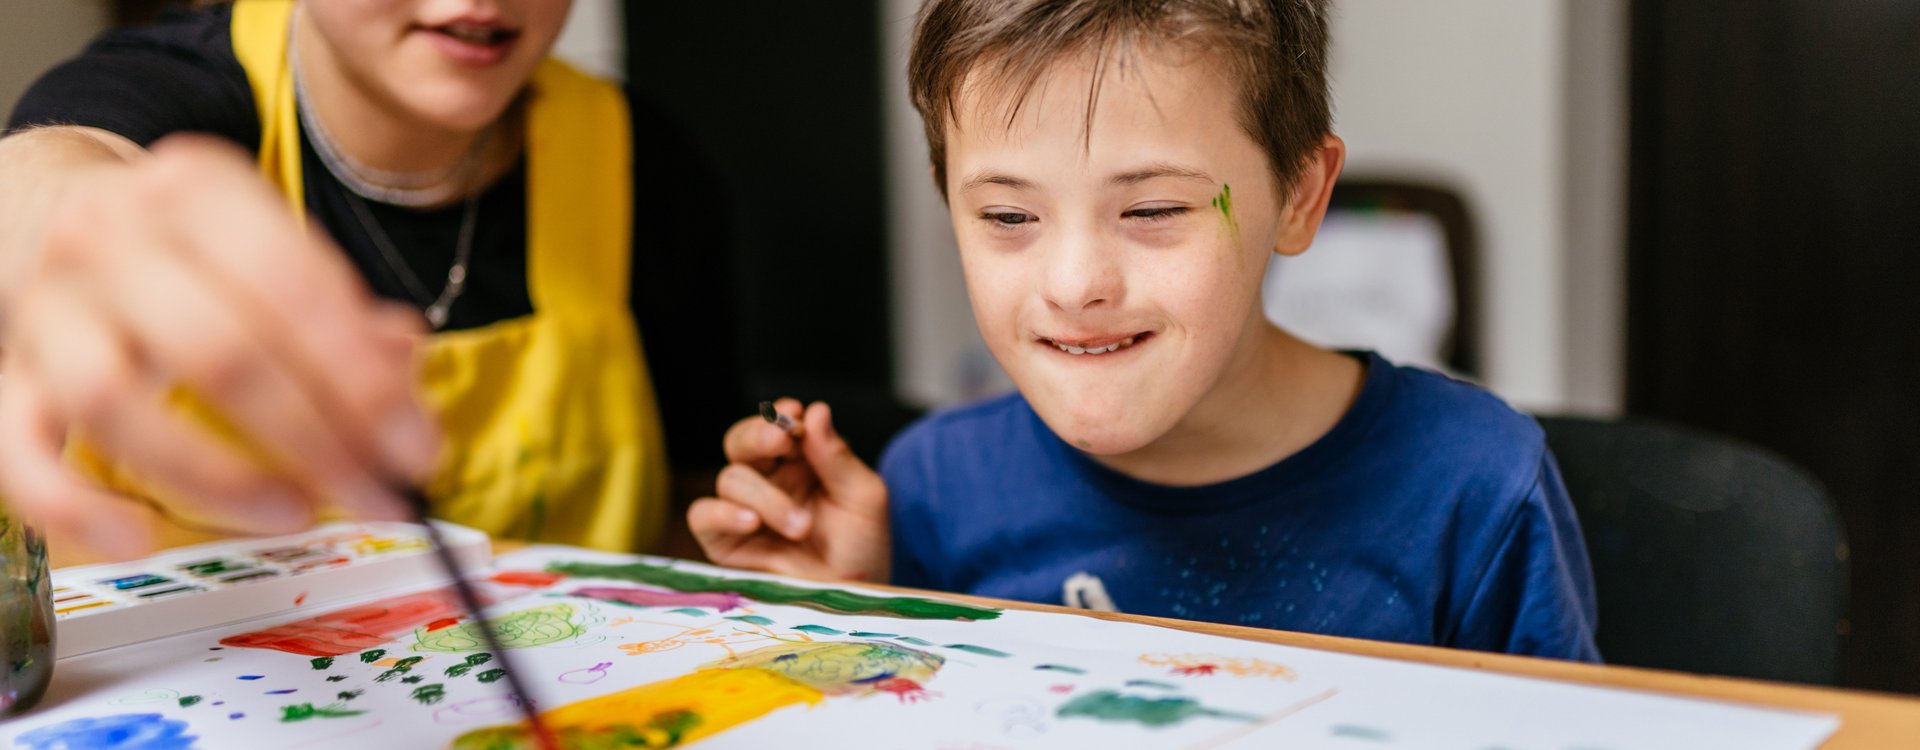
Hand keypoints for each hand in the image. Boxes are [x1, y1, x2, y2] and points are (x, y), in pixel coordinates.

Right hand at [0, 134, 437, 558]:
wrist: (52, 205)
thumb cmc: (190, 243)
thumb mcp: (270, 240)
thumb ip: (341, 307)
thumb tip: (402, 363)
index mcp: (195, 189)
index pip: (292, 286)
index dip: (362, 378)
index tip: (415, 445)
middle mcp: (110, 238)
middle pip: (218, 350)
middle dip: (314, 437)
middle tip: (377, 492)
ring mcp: (48, 307)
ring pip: (114, 403)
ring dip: (216, 477)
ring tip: (294, 512)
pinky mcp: (8, 372)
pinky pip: (21, 451)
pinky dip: (76, 506)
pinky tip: (141, 537)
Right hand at [688, 398, 889, 580]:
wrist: (853, 598)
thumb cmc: (862, 548)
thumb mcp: (863, 498)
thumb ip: (837, 457)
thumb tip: (816, 411)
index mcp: (800, 461)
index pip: (777, 425)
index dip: (779, 416)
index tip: (794, 415)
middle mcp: (768, 480)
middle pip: (740, 440)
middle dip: (758, 435)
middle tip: (781, 442)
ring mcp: (744, 510)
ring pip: (731, 478)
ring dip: (767, 497)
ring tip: (801, 526)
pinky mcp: (725, 542)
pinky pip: (703, 514)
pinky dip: (722, 512)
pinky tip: (751, 522)